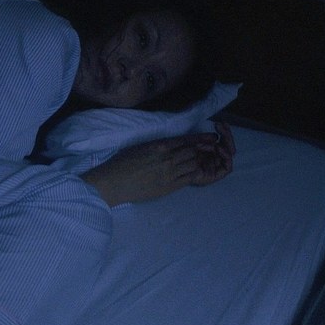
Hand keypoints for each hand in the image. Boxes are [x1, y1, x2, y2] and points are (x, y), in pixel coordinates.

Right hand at [82, 122, 234, 205]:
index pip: (186, 140)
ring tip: (201, 162)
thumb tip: (165, 146)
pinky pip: (188, 178)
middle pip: (192, 151)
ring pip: (193, 164)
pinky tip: (195, 173)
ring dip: (197, 162)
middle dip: (200, 151)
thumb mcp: (139, 148)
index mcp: (159, 145)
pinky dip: (194, 174)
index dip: (200, 139)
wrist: (113, 183)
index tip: (210, 138)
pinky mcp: (169, 186)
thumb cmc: (120, 163)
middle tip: (208, 151)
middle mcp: (168, 157)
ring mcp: (170, 172)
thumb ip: (155, 146)